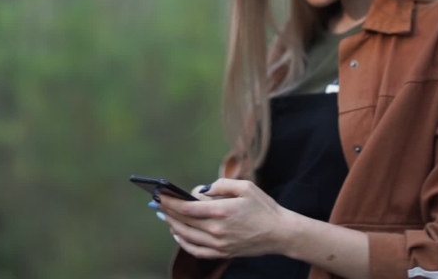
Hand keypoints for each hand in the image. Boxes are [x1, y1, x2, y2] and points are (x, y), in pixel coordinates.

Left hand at [157, 178, 290, 259]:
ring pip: (187, 236)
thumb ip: (221, 185)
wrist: (280, 233)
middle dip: (167, 211)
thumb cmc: (264, 207)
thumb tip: (200, 191)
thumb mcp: (245, 187)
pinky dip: (183, 243)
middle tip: (156, 203)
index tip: (160, 195)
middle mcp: (217, 230)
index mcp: (221, 211)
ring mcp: (219, 244)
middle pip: (183, 222)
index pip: (187, 208)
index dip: (170, 202)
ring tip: (164, 216)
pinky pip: (196, 251)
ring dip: (172, 225)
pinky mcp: (223, 253)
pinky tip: (178, 234)